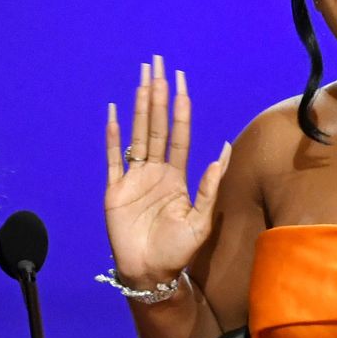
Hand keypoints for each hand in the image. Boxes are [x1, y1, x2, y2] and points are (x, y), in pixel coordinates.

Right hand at [104, 55, 229, 287]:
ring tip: (142, 80)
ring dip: (140, 106)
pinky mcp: (115, 190)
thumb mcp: (201, 220)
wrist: (151, 273)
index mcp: (176, 176)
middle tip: (157, 64)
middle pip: (156, 124)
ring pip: (138, 134)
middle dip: (158, 94)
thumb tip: (222, 150)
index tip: (181, 80)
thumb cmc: (178, 251)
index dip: (180, 106)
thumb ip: (210, 186)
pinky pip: (114, 158)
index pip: (179, 132)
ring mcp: (134, 178)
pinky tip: (115, 113)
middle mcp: (154, 171)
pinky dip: (114, 136)